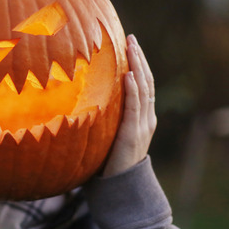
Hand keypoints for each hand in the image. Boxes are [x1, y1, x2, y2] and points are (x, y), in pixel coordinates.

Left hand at [101, 34, 156, 176]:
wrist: (120, 189)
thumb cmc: (108, 165)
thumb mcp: (107, 137)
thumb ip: (103, 121)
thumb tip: (81, 104)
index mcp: (141, 118)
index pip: (143, 85)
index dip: (138, 64)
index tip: (130, 45)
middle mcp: (146, 119)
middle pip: (146, 82)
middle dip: (139, 59)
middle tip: (131, 38)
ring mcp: (142, 125)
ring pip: (144, 89)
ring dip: (138, 66)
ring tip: (132, 47)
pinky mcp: (133, 134)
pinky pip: (136, 107)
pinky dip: (134, 89)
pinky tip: (130, 74)